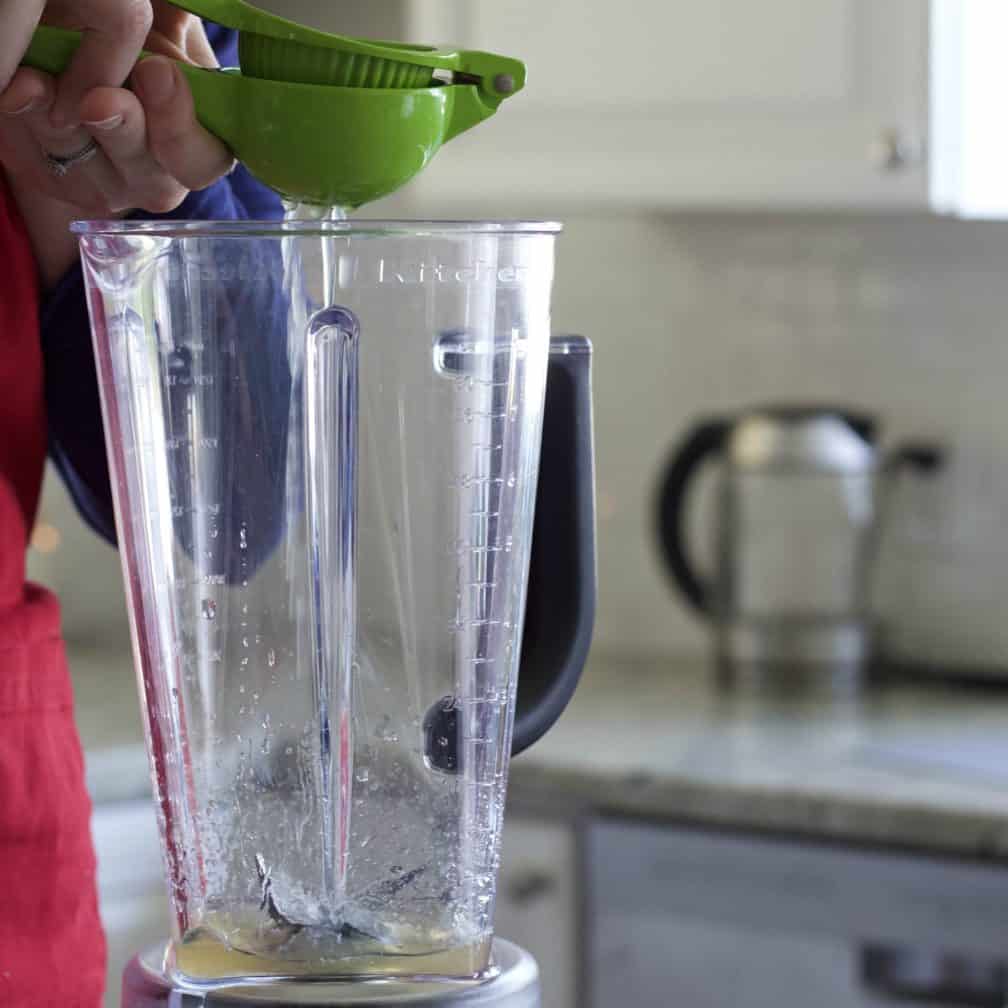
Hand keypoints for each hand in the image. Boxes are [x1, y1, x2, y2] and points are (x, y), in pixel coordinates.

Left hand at [0, 7, 232, 217]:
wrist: (69, 55)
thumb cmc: (129, 42)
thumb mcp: (163, 26)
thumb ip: (179, 23)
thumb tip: (185, 12)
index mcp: (197, 145)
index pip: (204, 160)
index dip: (181, 124)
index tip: (156, 71)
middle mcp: (158, 177)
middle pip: (148, 175)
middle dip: (122, 129)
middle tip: (101, 98)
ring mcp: (105, 186)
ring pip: (85, 163)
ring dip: (61, 121)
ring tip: (38, 81)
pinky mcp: (52, 181)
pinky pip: (37, 158)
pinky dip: (26, 118)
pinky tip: (21, 86)